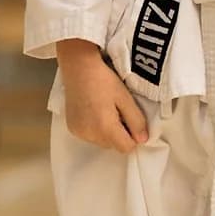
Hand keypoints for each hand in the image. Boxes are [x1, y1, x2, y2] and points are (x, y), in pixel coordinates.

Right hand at [56, 39, 149, 153]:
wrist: (78, 68)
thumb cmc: (104, 80)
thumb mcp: (126, 99)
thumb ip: (136, 121)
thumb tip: (143, 140)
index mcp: (104, 128)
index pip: (125, 148)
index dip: (134, 137)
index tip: (133, 122)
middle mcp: (89, 135)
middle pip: (113, 145)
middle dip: (120, 133)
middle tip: (119, 111)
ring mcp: (78, 132)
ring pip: (102, 142)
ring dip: (108, 132)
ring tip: (106, 110)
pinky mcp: (71, 128)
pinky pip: (90, 136)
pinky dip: (96, 129)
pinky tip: (95, 112)